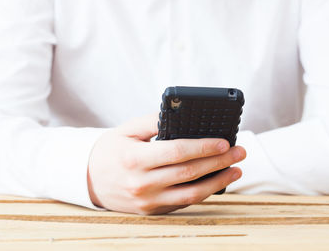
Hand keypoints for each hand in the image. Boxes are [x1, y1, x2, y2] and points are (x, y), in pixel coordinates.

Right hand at [87, 114, 245, 214]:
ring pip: (191, 194)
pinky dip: (203, 192)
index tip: (224, 141)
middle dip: (219, 162)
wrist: (89, 180)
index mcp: (134, 159)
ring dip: (218, 182)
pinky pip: (183, 203)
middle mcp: (141, 183)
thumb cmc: (110, 151)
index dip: (203, 147)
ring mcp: (148, 201)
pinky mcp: (152, 211)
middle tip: (239, 152)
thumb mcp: (126, 130)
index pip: (176, 152)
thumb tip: (184, 116)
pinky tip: (217, 181)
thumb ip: (154, 122)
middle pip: (189, 173)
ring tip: (235, 170)